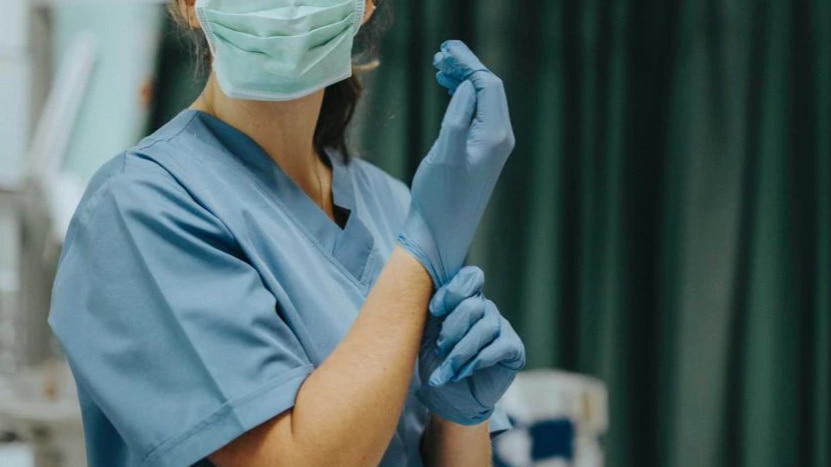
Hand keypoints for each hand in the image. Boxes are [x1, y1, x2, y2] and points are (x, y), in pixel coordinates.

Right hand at [397, 40, 514, 286]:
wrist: (440, 235)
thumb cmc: (438, 199)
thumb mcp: (444, 154)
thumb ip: (458, 117)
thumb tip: (467, 87)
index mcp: (495, 136)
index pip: (488, 85)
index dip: (468, 63)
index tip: (445, 50)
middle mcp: (500, 139)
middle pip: (489, 89)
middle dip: (466, 68)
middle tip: (439, 56)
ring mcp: (493, 148)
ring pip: (483, 101)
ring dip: (463, 81)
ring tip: (439, 69)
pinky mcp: (481, 155)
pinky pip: (477, 115)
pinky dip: (463, 99)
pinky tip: (448, 92)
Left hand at [417, 266, 525, 425]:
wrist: (448, 398)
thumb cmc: (436, 362)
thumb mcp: (427, 334)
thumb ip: (433, 312)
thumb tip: (427, 291)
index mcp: (465, 300)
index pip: (470, 277)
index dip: (452, 291)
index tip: (434, 311)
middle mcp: (486, 309)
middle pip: (474, 305)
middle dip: (452, 329)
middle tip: (440, 350)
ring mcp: (501, 327)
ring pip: (485, 328)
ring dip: (461, 351)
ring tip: (448, 369)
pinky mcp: (513, 349)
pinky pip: (500, 346)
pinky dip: (478, 360)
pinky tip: (464, 372)